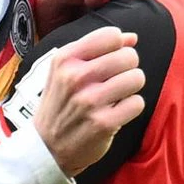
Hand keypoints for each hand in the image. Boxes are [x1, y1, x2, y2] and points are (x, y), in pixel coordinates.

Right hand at [31, 27, 144, 173]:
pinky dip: (131, 107)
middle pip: (128, 56)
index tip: (111, 59)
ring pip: (136, 78)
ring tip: (117, 95)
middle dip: (128, 68)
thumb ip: (97, 50)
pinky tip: (117, 111)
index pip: (111, 36)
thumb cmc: (60, 104)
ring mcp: (89, 101)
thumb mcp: (65, 70)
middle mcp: (76, 77)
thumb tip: (132, 38)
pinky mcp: (103, 123)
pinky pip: (137, 103)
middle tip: (115, 80)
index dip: (119, 47)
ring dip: (131, 87)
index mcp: (65, 59)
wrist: (46, 146)